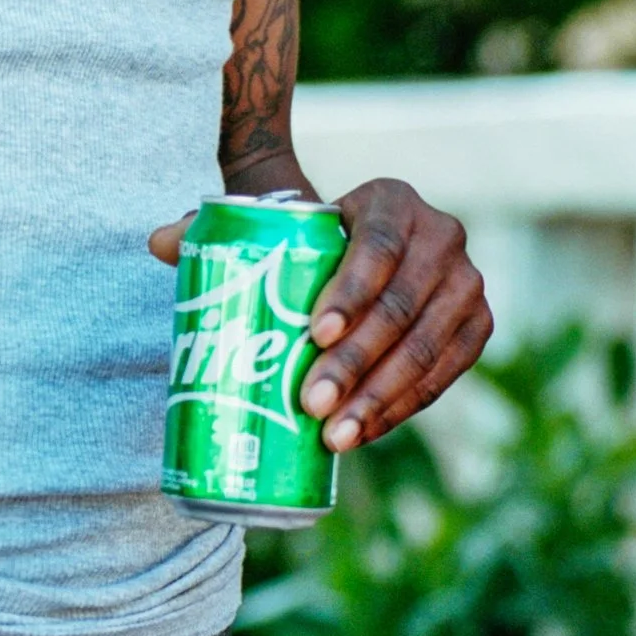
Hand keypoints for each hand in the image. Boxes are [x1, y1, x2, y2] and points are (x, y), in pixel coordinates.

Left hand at [149, 179, 491, 451]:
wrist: (358, 244)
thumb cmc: (303, 235)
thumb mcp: (269, 222)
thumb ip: (211, 228)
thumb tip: (157, 243)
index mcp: (392, 200)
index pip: (376, 247)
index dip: (349, 293)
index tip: (311, 335)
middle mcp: (444, 237)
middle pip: (401, 307)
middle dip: (356, 362)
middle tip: (311, 402)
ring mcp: (468, 284)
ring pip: (427, 348)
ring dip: (381, 397)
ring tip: (334, 435)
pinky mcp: (478, 327)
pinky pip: (445, 374)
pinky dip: (404, 407)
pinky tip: (366, 432)